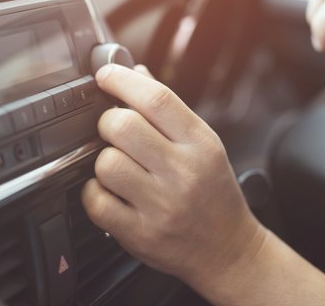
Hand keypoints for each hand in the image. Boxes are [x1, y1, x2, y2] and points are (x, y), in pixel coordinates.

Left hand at [82, 65, 324, 305]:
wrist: (230, 251)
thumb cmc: (213, 193)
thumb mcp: (204, 145)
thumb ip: (169, 110)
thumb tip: (137, 73)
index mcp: (200, 144)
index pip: (157, 99)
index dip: (123, 80)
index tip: (106, 75)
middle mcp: (183, 172)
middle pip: (123, 127)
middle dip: (107, 122)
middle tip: (113, 130)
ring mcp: (161, 205)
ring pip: (107, 163)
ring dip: (102, 160)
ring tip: (116, 166)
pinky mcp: (141, 234)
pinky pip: (97, 203)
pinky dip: (94, 194)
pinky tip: (109, 193)